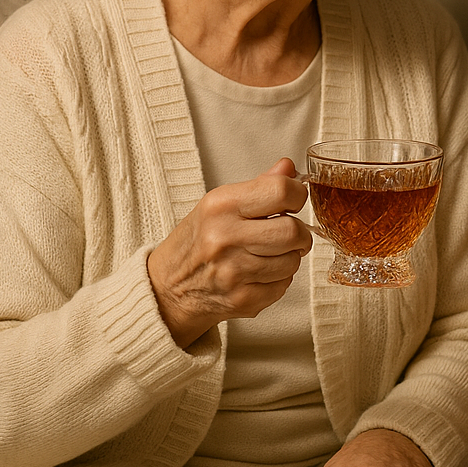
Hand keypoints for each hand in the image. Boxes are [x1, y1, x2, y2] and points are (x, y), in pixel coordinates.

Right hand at [147, 157, 311, 348]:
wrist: (167, 286)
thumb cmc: (198, 240)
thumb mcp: (220, 203)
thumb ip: (260, 185)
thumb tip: (288, 167)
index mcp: (221, 205)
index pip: (281, 191)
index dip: (298, 195)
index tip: (294, 201)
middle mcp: (224, 237)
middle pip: (292, 231)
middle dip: (300, 232)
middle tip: (290, 233)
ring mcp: (232, 271)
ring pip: (292, 261)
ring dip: (289, 257)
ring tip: (271, 253)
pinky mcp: (241, 299)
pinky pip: (283, 285)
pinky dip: (279, 279)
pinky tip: (261, 272)